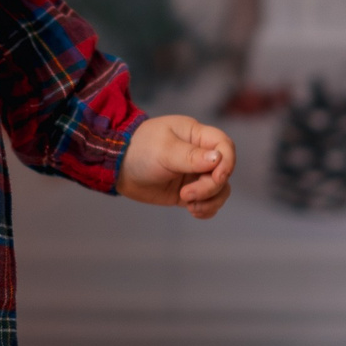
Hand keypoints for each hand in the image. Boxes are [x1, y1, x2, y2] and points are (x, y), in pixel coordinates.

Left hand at [119, 115, 235, 218]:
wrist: (118, 168)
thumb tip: (218, 159)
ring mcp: (195, 174)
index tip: (216, 176)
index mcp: (197, 135)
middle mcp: (200, 154)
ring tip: (188, 204)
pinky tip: (193, 210)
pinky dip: (206, 209)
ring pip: (220, 189)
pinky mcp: (189, 192)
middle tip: (186, 194)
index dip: (227, 162)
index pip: (225, 146)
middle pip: (223, 172)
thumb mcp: (164, 150)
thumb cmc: (139, 150)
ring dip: (210, 200)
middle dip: (210, 187)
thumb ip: (191, 156)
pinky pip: (209, 202)